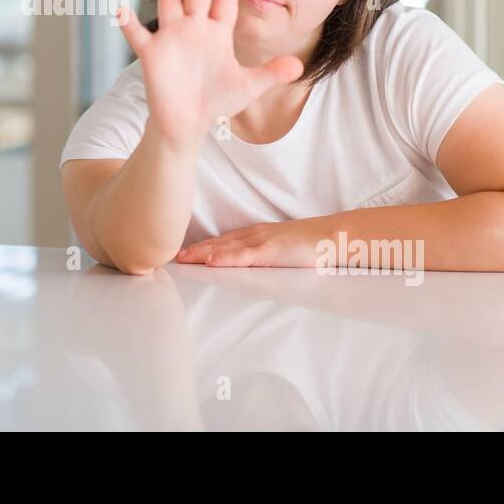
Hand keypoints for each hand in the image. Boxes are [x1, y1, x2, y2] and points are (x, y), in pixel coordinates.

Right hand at [117, 0, 304, 145]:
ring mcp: (172, 39)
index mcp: (217, 34)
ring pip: (169, 4)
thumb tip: (299, 66)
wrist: (187, 123)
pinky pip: (138, 36)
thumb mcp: (249, 86)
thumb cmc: (216, 101)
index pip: (224, 3)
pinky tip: (121, 9)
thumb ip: (271, 73)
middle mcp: (194, 30)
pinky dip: (128, 24)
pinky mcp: (152, 54)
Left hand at [175, 221, 314, 267]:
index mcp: (255, 235)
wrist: (331, 236)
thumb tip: (248, 268)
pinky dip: (226, 258)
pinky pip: (244, 256)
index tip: (182, 253)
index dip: (201, 247)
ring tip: (183, 259)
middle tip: (172, 257)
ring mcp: (261, 241)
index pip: (222, 241)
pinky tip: (211, 261)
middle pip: (217, 243)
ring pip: (225, 247)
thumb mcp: (279, 249)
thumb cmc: (309, 246)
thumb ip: (262, 256)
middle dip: (194, 250)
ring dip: (202, 253)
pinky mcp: (271, 251)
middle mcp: (253, 235)